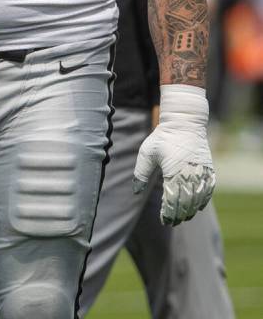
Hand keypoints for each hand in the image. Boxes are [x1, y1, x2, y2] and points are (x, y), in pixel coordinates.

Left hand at [133, 85, 214, 225]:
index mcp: (173, 173)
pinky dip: (203, 200)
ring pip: (198, 199)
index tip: (163, 220)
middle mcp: (189, 175)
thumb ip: (141, 173)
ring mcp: (202, 173)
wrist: (184, 123)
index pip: (172, 201)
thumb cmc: (162, 137)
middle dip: (178, 215)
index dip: (168, 213)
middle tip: (171, 222)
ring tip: (183, 216)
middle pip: (186, 203)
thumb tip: (135, 191)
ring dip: (191, 210)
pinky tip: (197, 206)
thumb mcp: (147, 153)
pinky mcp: (209, 169)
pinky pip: (208, 190)